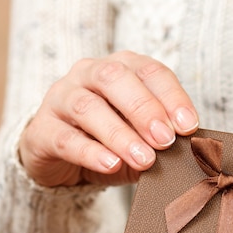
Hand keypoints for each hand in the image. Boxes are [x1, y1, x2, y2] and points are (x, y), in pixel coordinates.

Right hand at [19, 51, 198, 186]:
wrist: (60, 157)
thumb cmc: (110, 140)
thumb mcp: (141, 138)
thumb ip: (161, 139)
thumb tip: (190, 151)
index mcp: (121, 68)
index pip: (150, 71)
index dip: (172, 96)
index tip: (189, 126)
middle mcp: (89, 74)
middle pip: (115, 78)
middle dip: (144, 108)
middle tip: (165, 140)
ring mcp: (61, 98)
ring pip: (88, 107)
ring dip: (120, 134)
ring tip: (144, 159)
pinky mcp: (42, 129)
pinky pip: (65, 138)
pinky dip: (90, 152)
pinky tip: (111, 164)